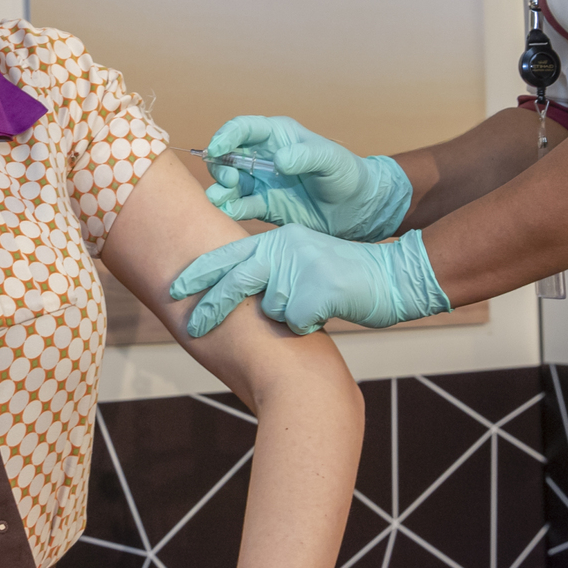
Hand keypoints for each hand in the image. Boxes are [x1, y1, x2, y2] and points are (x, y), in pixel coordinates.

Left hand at [169, 226, 451, 337]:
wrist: (393, 276)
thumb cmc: (344, 276)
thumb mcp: (301, 260)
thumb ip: (269, 269)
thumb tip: (230, 293)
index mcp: (278, 240)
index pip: (228, 255)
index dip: (199, 273)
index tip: (174, 289)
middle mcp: (285, 248)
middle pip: (236, 282)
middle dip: (212, 308)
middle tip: (194, 328)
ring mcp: (302, 267)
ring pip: (270, 310)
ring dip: (287, 319)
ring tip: (315, 305)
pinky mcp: (318, 289)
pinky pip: (295, 322)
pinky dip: (308, 325)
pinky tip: (327, 312)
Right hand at [201, 116, 410, 241]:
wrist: (357, 209)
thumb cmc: (347, 174)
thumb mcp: (331, 159)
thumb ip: (306, 156)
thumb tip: (278, 161)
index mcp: (277, 136)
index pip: (243, 129)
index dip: (225, 136)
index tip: (217, 149)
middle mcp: (264, 157)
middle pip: (227, 155)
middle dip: (221, 166)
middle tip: (230, 180)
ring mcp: (262, 182)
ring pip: (229, 182)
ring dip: (221, 188)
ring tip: (224, 197)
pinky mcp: (264, 206)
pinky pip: (240, 205)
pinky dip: (232, 208)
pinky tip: (234, 211)